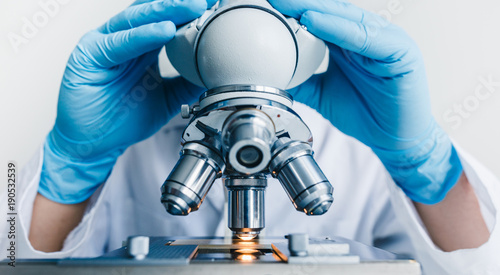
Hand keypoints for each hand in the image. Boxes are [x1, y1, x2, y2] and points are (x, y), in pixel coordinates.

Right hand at [39, 0, 210, 203]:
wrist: (94, 144)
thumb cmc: (122, 119)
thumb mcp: (167, 99)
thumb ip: (187, 83)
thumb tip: (214, 73)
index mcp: (141, 46)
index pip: (168, 20)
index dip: (190, 14)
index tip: (216, 8)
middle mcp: (123, 40)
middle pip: (153, 13)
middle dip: (182, 5)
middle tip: (207, 1)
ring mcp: (104, 44)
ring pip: (137, 19)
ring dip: (166, 11)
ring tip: (192, 7)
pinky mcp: (89, 55)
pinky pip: (119, 42)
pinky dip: (143, 35)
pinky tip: (164, 30)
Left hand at [269, 0, 462, 203]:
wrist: (394, 140)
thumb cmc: (366, 114)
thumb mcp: (322, 95)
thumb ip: (302, 82)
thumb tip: (272, 78)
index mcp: (350, 42)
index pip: (320, 17)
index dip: (295, 10)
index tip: (269, 5)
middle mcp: (368, 36)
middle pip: (331, 11)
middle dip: (301, 3)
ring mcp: (385, 40)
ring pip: (347, 18)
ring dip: (315, 9)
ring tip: (288, 5)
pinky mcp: (400, 52)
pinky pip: (367, 37)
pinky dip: (339, 28)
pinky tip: (313, 21)